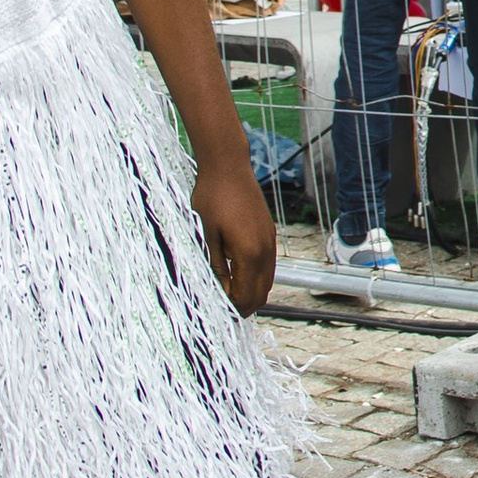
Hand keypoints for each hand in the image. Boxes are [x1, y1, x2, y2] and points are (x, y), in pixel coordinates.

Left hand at [192, 148, 276, 314]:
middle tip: (222, 307)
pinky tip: (237, 273)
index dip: (232, 309)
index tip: (216, 310)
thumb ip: (216, 265)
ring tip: (228, 292)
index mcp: (249, 253)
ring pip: (268, 280)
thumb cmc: (212, 197)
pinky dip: (256, 276)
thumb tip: (220, 290)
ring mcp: (270, 240)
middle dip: (244, 305)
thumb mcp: (207, 235)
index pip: (247, 296)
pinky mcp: (269, 232)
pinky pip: (268, 265)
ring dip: (251, 291)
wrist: (228, 166)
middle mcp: (265, 250)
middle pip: (262, 294)